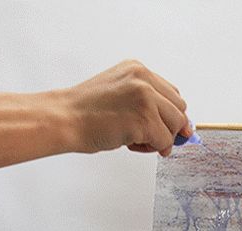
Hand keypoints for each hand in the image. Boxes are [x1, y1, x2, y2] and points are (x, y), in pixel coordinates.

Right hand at [63, 60, 191, 156]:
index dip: (170, 114)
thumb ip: (147, 101)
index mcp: (137, 70)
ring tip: (136, 141)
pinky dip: (153, 148)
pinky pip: (165, 140)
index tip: (164, 127)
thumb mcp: (120, 93)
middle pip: (179, 108)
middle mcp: (144, 79)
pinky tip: (131, 144)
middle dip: (168, 127)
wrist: (63, 119)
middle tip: (149, 138)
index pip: (171, 93)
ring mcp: (145, 98)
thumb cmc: (85, 112)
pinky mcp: (145, 119)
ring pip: (175, 125)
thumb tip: (178, 125)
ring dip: (160, 139)